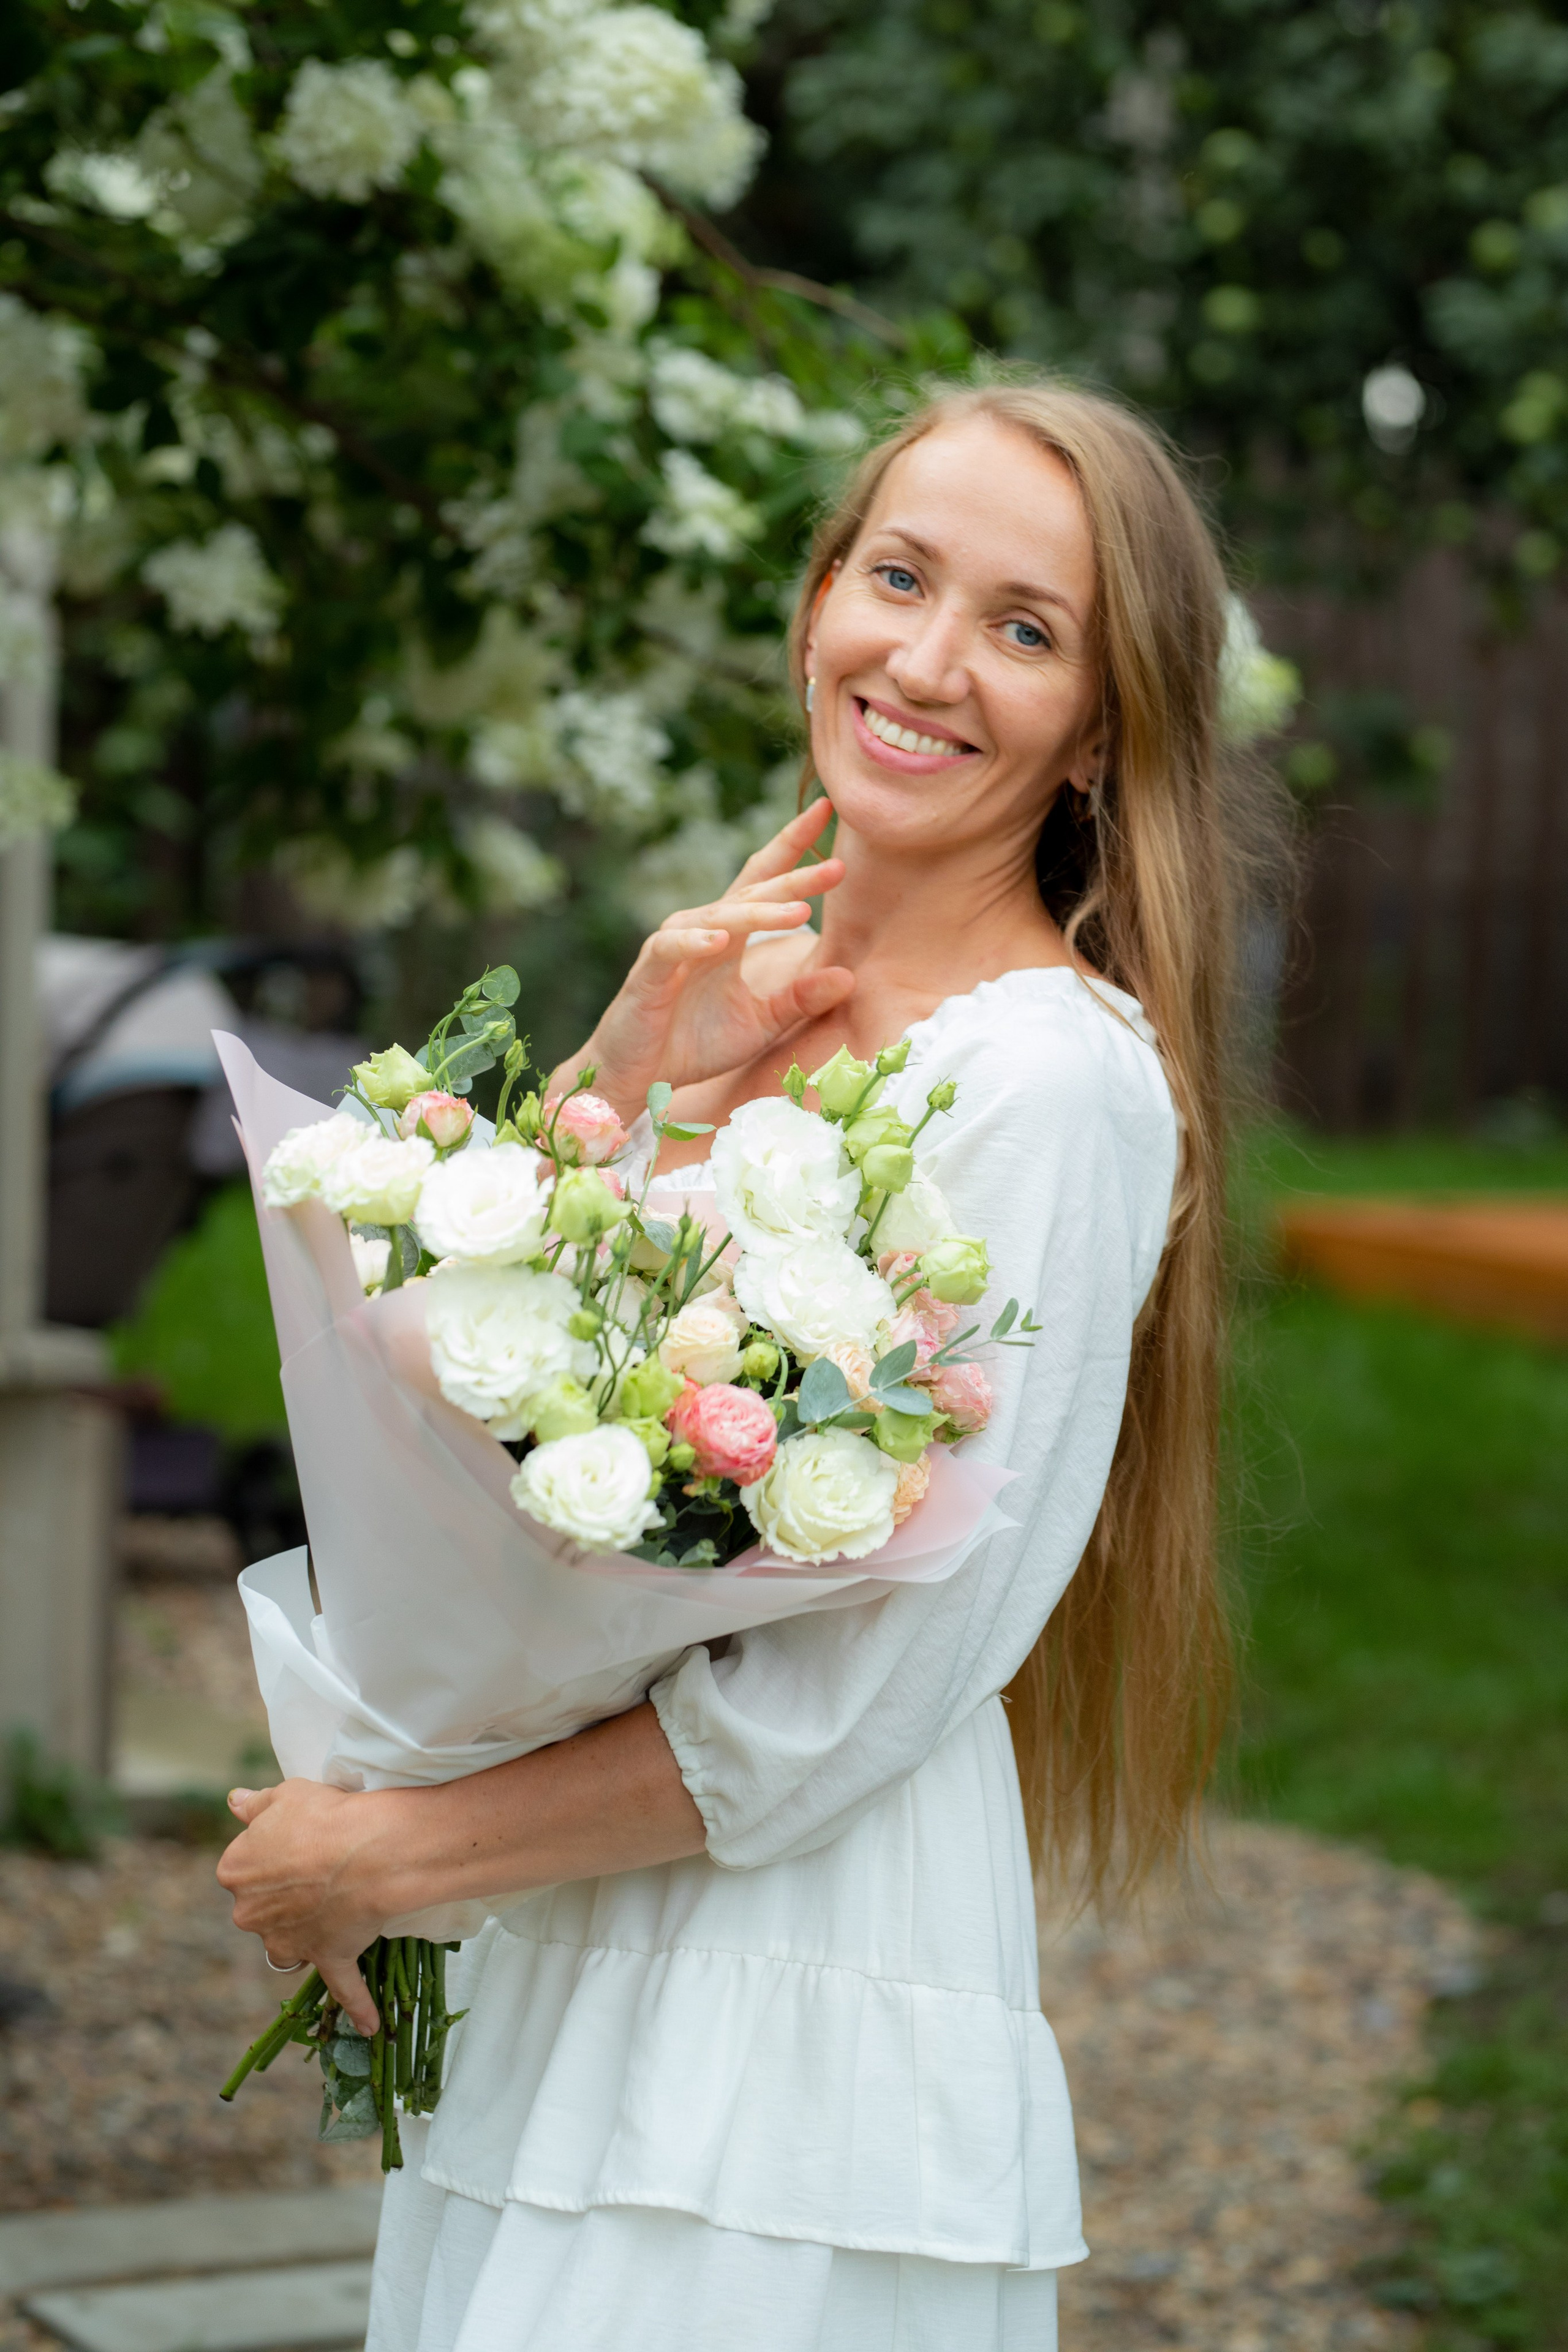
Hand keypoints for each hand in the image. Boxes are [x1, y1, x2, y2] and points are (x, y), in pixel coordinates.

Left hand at [217, 1781, 384, 2035]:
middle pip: (261, 1907)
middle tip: (320, 1866)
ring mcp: (286, 1941)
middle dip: (284, 1894)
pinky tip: (369, 2025)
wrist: (368, 1849)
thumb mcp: (286, 1795)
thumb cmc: (325, 1814)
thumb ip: (256, 1804)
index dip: (270, 1854)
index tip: (295, 1842)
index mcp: (235, 1870)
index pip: (242, 1866)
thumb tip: (235, 1801)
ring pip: (288, 1943)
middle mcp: (250, 1913)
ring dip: (304, 1934)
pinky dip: (357, 2006)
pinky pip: (343, 1986)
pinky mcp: (326, 1958)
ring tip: (334, 1910)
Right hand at [559, 800, 854, 1117]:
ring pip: (719, 918)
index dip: (794, 845)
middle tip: (837, 866)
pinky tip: (720, 942)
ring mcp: (674, 947)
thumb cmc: (695, 1043)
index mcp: (730, 934)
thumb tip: (849, 976)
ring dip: (758, 913)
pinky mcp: (649, 972)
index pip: (765, 880)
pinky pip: (672, 949)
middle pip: (752, 892)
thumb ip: (799, 999)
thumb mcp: (761, 1024)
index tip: (827, 810)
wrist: (638, 1077)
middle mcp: (703, 929)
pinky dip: (695, 943)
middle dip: (794, 876)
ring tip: (799, 911)